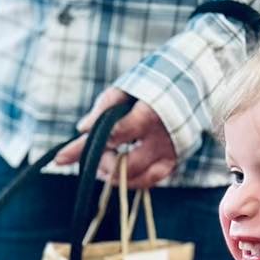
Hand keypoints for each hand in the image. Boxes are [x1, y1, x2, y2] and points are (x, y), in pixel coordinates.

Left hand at [55, 88, 176, 187]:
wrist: (200, 78)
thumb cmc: (159, 77)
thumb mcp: (129, 84)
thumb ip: (105, 107)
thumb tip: (82, 129)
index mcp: (149, 114)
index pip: (110, 137)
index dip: (83, 149)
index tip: (59, 158)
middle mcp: (162, 138)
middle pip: (124, 167)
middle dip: (102, 165)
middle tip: (93, 157)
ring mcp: (171, 153)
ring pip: (138, 180)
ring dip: (115, 177)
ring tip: (104, 164)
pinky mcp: (176, 161)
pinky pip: (151, 181)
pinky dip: (133, 179)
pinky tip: (120, 169)